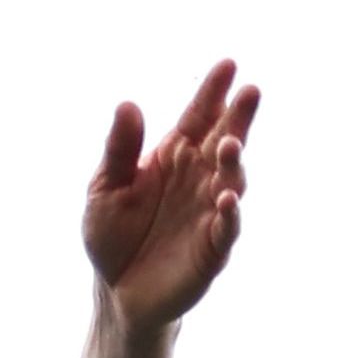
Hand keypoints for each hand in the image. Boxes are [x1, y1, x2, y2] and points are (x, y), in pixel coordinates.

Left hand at [81, 60, 258, 334]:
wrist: (116, 292)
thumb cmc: (113, 235)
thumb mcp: (106, 188)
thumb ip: (119, 149)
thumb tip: (128, 104)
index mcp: (174, 157)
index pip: (199, 118)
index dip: (213, 92)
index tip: (228, 65)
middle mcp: (199, 179)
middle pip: (224, 142)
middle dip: (238, 118)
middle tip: (250, 91)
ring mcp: (209, 213)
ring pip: (232, 181)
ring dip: (235, 163)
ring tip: (231, 145)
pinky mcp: (212, 250)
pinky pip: (226, 229)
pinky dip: (230, 214)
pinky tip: (227, 198)